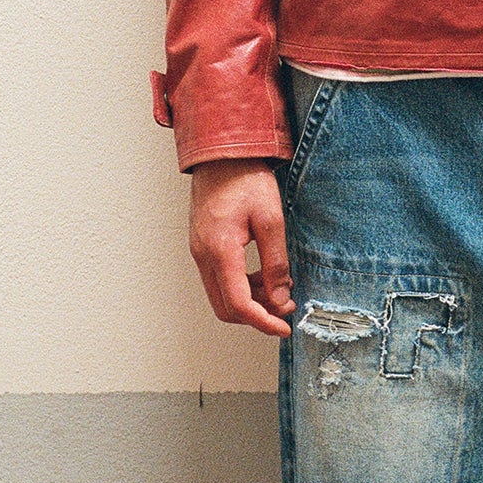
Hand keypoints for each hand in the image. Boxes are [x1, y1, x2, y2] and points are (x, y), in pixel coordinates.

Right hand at [188, 159, 293, 337]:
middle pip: (225, 307)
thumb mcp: (271, 220)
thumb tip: (281, 298)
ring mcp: (199, 252)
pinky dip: (241, 287)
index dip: (263, 322)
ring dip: (250, 301)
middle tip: (284, 310)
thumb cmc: (245, 179)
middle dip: (256, 315)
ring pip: (221, 296)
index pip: (239, 303)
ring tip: (278, 290)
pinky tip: (262, 277)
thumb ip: (276, 263)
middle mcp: (203, 256)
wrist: (222, 155)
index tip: (283, 328)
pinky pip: (218, 280)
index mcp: (220, 250)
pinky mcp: (202, 247)